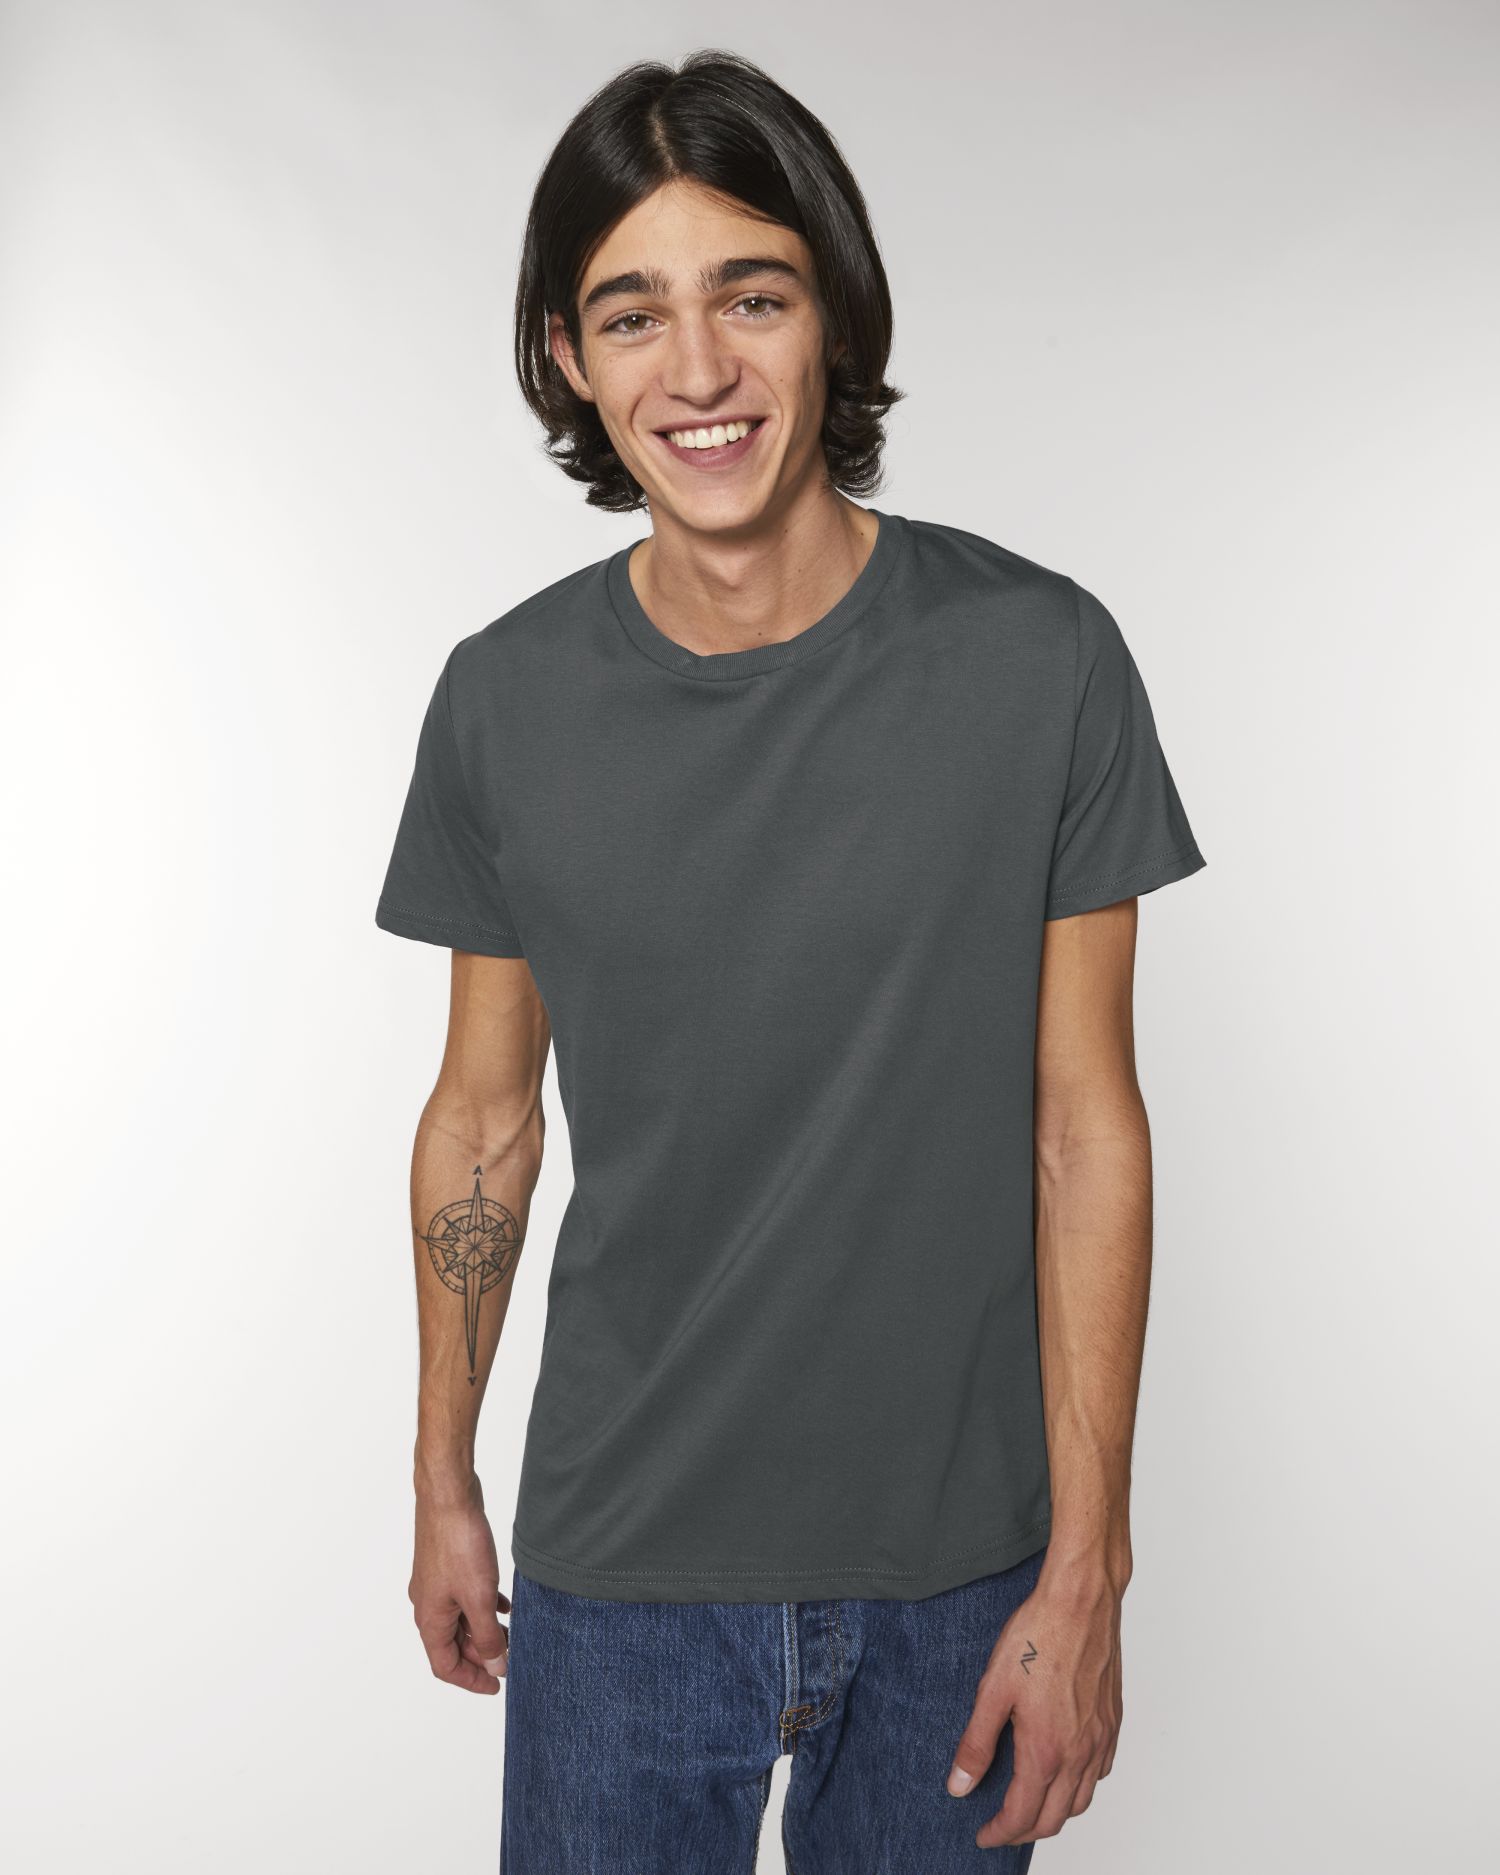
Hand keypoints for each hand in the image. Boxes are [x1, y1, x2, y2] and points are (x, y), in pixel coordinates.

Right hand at [410, 1473, 510, 1693]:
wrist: (449, 1496)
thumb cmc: (459, 1544)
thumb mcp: (479, 1598)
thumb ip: (487, 1636)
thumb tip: (496, 1666)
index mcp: (430, 1620)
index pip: (445, 1666)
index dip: (472, 1680)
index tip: (497, 1686)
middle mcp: (428, 1605)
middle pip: (453, 1645)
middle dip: (481, 1655)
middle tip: (510, 1659)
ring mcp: (437, 1584)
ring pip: (460, 1620)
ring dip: (484, 1630)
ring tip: (513, 1634)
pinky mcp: (448, 1565)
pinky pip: (465, 1596)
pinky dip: (484, 1605)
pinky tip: (505, 1603)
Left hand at [945, 1567, 1122, 1846]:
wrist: (1081, 1601)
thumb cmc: (1037, 1636)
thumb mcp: (992, 1690)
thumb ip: (976, 1743)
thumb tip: (959, 1786)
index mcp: (1046, 1750)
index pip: (1022, 1815)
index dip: (1000, 1833)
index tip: (983, 1835)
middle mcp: (1079, 1753)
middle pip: (1054, 1818)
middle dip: (1025, 1832)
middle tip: (1002, 1828)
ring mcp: (1100, 1738)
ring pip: (1082, 1800)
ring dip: (1055, 1813)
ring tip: (1030, 1806)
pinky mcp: (1113, 1720)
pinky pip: (1101, 1771)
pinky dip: (1081, 1785)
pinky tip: (1065, 1771)